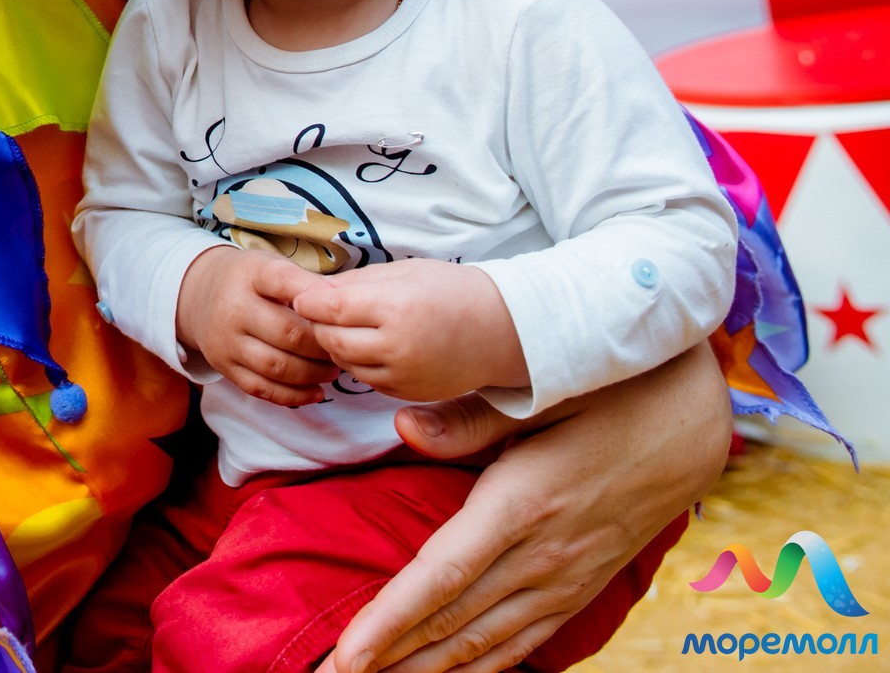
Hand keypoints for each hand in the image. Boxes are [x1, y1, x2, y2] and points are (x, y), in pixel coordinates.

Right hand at [176, 245, 338, 405]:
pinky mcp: (224, 367)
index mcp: (250, 275)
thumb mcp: (270, 265)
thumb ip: (304, 283)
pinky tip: (315, 392)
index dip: (316, 296)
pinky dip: (293, 395)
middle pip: (287, 333)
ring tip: (332, 370)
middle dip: (323, 345)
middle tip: (343, 348)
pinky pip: (261, 389)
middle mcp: (233, 308)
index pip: (284, 281)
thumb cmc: (248, 281)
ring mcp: (226, 341)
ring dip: (312, 373)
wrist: (196, 295)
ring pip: (276, 367)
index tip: (340, 307)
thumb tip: (345, 305)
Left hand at [293, 259, 525, 402]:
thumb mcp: (404, 273)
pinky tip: (371, 345)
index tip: (301, 296)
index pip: (331, 308)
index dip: (309, 302)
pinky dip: (359, 363)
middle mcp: (398, 346)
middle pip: (330, 340)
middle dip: (318, 325)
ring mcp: (404, 375)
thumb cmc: (452, 290)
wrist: (503, 330)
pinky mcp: (408, 393)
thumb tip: (313, 292)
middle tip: (320, 312)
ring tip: (348, 326)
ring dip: (336, 346)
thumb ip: (356, 283)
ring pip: (344, 363)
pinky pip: (366, 379)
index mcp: (396, 308)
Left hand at [317, 343, 729, 672]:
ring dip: (427, 671)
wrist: (691, 425)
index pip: (442, 579)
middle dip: (388, 659)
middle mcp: (543, 557)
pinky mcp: (580, 589)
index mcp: (522, 505)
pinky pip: (524, 642)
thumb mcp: (541, 392)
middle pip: (453, 624)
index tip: (347, 655)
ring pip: (486, 643)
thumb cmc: (608, 396)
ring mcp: (565, 580)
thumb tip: (403, 429)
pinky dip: (483, 667)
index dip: (390, 622)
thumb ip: (469, 419)